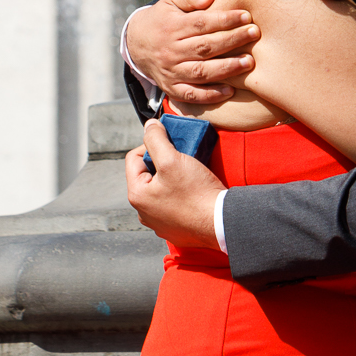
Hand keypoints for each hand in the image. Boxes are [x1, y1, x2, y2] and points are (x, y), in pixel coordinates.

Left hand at [126, 120, 224, 247]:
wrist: (221, 222)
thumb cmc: (197, 193)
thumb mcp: (173, 159)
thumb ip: (156, 139)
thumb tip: (149, 126)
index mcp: (137, 196)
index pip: (134, 158)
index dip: (152, 145)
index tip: (172, 145)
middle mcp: (143, 212)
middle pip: (147, 174)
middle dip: (163, 162)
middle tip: (182, 158)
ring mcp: (158, 223)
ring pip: (159, 189)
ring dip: (171, 178)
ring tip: (188, 174)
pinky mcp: (174, 229)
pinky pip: (171, 204)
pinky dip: (179, 195)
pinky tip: (192, 192)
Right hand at [128, 0, 259, 109]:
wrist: (136, 45)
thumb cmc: (162, 19)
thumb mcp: (171, 2)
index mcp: (172, 27)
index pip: (201, 23)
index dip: (225, 20)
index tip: (246, 16)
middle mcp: (171, 51)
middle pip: (204, 47)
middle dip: (232, 40)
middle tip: (254, 34)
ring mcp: (171, 72)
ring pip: (200, 72)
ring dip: (226, 68)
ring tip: (249, 62)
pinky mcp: (171, 88)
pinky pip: (191, 94)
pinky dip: (210, 95)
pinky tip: (230, 91)